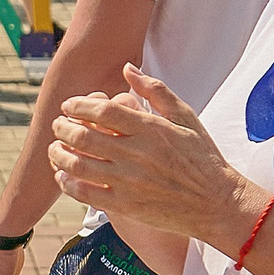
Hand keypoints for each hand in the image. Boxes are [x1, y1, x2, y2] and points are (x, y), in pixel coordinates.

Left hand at [49, 63, 256, 240]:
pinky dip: (68, 182)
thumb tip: (127, 68)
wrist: (219, 204)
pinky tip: (63, 174)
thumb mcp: (187, 118)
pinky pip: (86, 193)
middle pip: (84, 136)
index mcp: (152, 130)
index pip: (103, 111)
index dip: (78, 106)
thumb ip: (156, 91)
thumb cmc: (204, 158)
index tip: (69, 105)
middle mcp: (138, 154)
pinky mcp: (127, 206)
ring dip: (59, 154)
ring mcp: (130, 182)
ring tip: (55, 148)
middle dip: (62, 128)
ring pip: (79, 165)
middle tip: (58, 124)